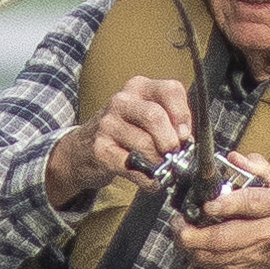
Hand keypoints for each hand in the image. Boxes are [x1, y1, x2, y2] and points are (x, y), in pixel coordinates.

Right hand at [46, 74, 193, 209]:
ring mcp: (108, 124)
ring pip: (145, 144)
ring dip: (160, 163)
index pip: (170, 90)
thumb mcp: (147, 117)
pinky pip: (132, 166)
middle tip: (174, 155)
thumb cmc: (126, 133)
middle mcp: (122, 101)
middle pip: (155, 116)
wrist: (83, 149)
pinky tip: (151, 180)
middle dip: (170, 141)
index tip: (185, 135)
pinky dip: (148, 178)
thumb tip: (186, 142)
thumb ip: (171, 124)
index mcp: (139, 87)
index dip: (183, 114)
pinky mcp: (100, 149)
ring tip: (162, 169)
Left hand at [176, 162, 269, 268]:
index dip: (226, 204)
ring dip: (190, 244)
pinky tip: (189, 244)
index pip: (251, 203)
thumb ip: (256, 167)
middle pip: (226, 236)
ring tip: (179, 231)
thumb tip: (235, 158)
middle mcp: (269, 231)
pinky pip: (211, 263)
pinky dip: (195, 254)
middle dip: (197, 232)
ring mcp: (254, 254)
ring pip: (213, 253)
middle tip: (180, 223)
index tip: (208, 205)